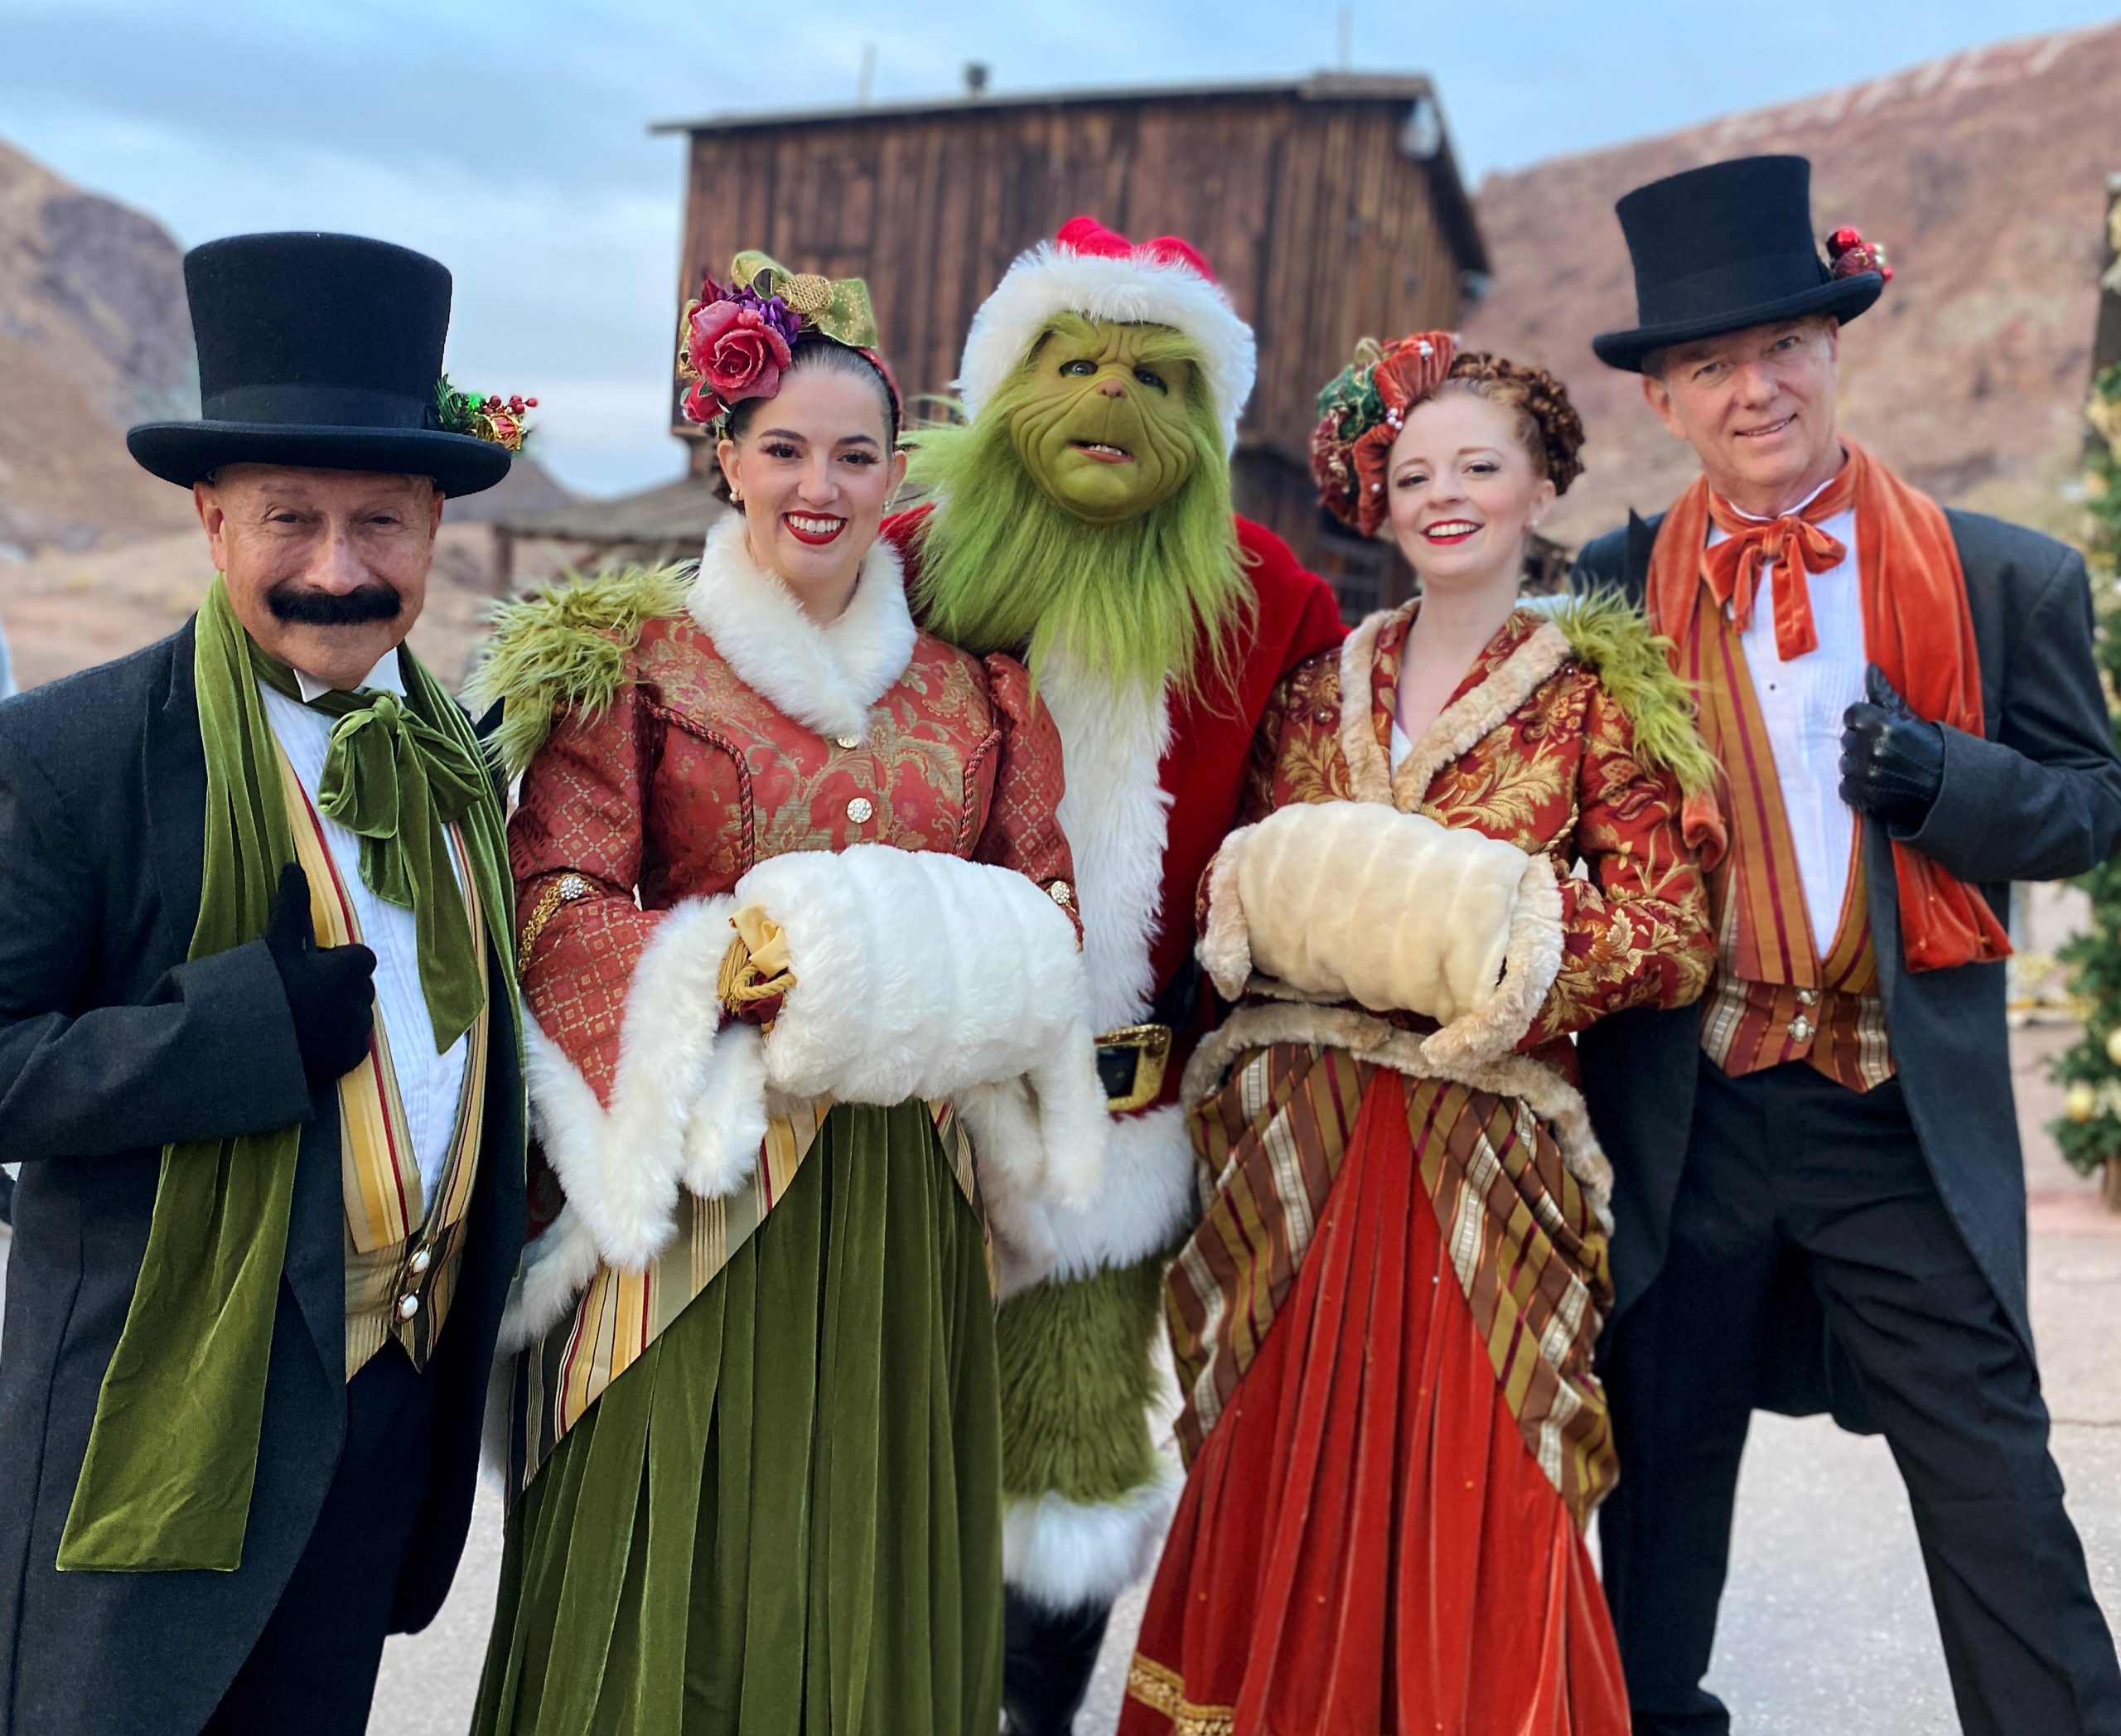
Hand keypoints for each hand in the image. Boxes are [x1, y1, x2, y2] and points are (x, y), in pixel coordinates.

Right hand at [264, 862, 376, 1089]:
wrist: (246, 1047)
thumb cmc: (263, 988)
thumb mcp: (277, 944)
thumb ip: (292, 905)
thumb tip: (293, 865)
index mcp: (351, 970)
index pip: (358, 958)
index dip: (334, 962)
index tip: (306, 969)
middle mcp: (362, 1000)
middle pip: (358, 987)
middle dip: (337, 988)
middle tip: (299, 996)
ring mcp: (358, 1032)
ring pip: (356, 1016)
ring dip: (337, 1015)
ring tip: (300, 1020)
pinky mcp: (350, 1061)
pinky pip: (352, 1046)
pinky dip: (336, 1043)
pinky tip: (307, 1042)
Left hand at [1839, 664, 1944, 829]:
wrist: (1946, 785)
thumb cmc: (1929, 747)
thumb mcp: (1909, 716)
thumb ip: (1883, 692)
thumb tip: (1869, 667)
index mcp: (1879, 724)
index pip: (1851, 714)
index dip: (1863, 721)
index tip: (1877, 730)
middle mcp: (1869, 748)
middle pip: (1847, 738)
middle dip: (1862, 742)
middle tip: (1885, 750)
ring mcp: (1864, 773)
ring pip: (1845, 763)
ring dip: (1859, 765)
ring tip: (1883, 767)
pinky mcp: (1861, 795)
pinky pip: (1844, 787)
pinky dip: (1857, 787)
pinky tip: (1877, 783)